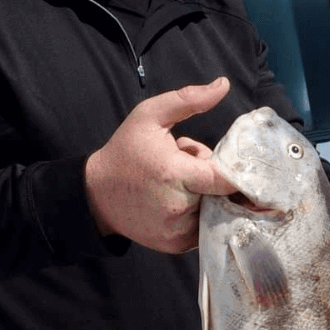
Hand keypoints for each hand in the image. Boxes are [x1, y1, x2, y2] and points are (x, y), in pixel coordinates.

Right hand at [85, 77, 237, 252]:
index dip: (234, 169)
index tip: (231, 161)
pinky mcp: (175, 245)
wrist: (96, 195)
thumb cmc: (125, 151)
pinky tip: (176, 199)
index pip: (225, 178)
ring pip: (214, 209)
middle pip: (221, 192)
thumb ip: (189, 99)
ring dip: (205, 195)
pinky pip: (204, 227)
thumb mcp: (150, 116)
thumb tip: (224, 84)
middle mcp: (178, 207)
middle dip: (211, 176)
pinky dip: (198, 212)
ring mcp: (177, 231)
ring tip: (179, 182)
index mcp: (174, 174)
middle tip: (186, 162)